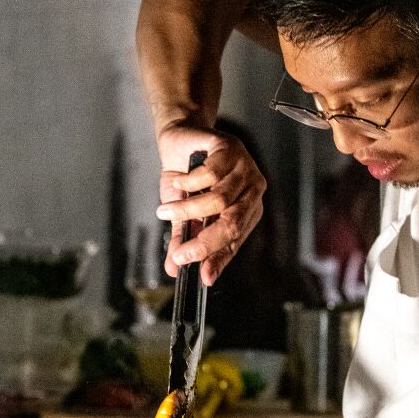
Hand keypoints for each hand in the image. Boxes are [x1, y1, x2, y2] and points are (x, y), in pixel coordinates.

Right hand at [155, 123, 266, 285]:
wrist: (180, 139)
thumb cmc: (186, 177)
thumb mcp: (182, 213)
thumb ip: (183, 238)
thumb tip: (173, 269)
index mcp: (247, 210)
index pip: (235, 241)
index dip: (218, 260)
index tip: (202, 277)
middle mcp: (252, 191)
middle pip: (233, 223)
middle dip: (204, 242)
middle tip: (180, 254)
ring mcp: (245, 168)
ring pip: (219, 200)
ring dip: (187, 210)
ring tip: (166, 211)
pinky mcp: (231, 149)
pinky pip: (210, 174)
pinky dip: (188, 182)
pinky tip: (178, 181)